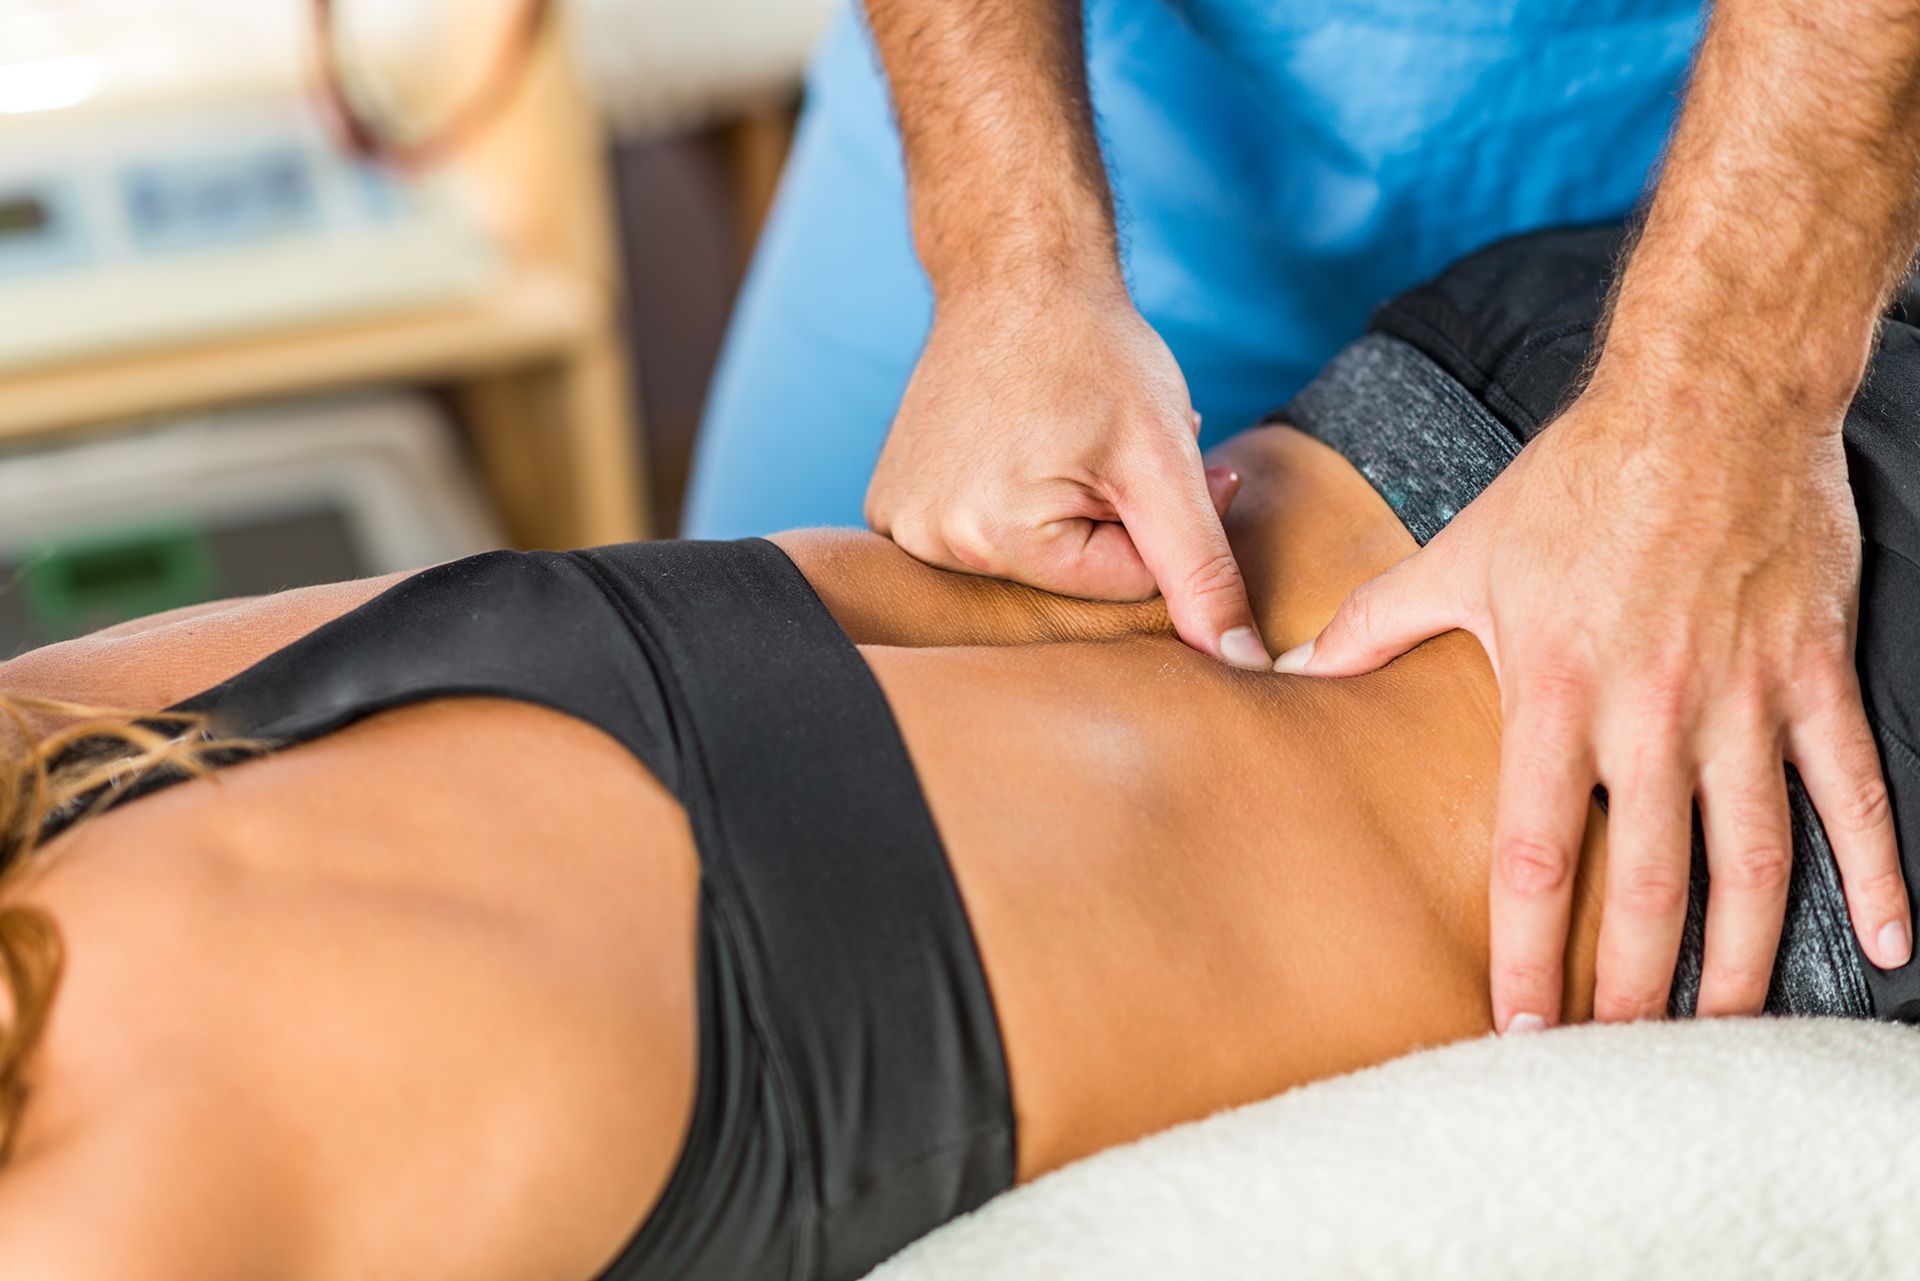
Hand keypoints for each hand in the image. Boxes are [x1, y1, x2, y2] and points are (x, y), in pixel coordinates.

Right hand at [866, 277, 1270, 668]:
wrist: (1016, 274)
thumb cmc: (1093, 351)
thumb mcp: (1164, 461)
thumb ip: (1202, 568)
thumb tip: (1244, 665)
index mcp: (993, 540)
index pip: (1122, 585)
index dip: (1161, 523)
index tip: (1160, 460)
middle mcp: (931, 544)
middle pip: (1072, 577)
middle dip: (1112, 518)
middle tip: (1110, 444)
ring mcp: (902, 524)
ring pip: (1035, 559)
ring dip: (1072, 509)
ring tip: (1065, 437)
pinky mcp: (895, 504)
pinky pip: (985, 537)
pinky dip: (1018, 501)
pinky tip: (1017, 442)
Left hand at [1277, 374, 1910, 1026]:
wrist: (1707, 398)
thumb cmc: (1575, 481)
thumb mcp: (1462, 553)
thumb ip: (1374, 623)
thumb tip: (1286, 664)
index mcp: (1554, 693)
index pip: (1536, 856)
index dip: (1528, 953)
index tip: (1520, 1030)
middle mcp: (1651, 713)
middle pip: (1644, 884)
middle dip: (1632, 987)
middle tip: (1618, 1067)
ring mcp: (1743, 699)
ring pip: (1750, 859)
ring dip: (1742, 959)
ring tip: (1725, 1039)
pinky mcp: (1813, 674)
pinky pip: (1852, 791)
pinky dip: (1879, 871)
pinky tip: (1890, 945)